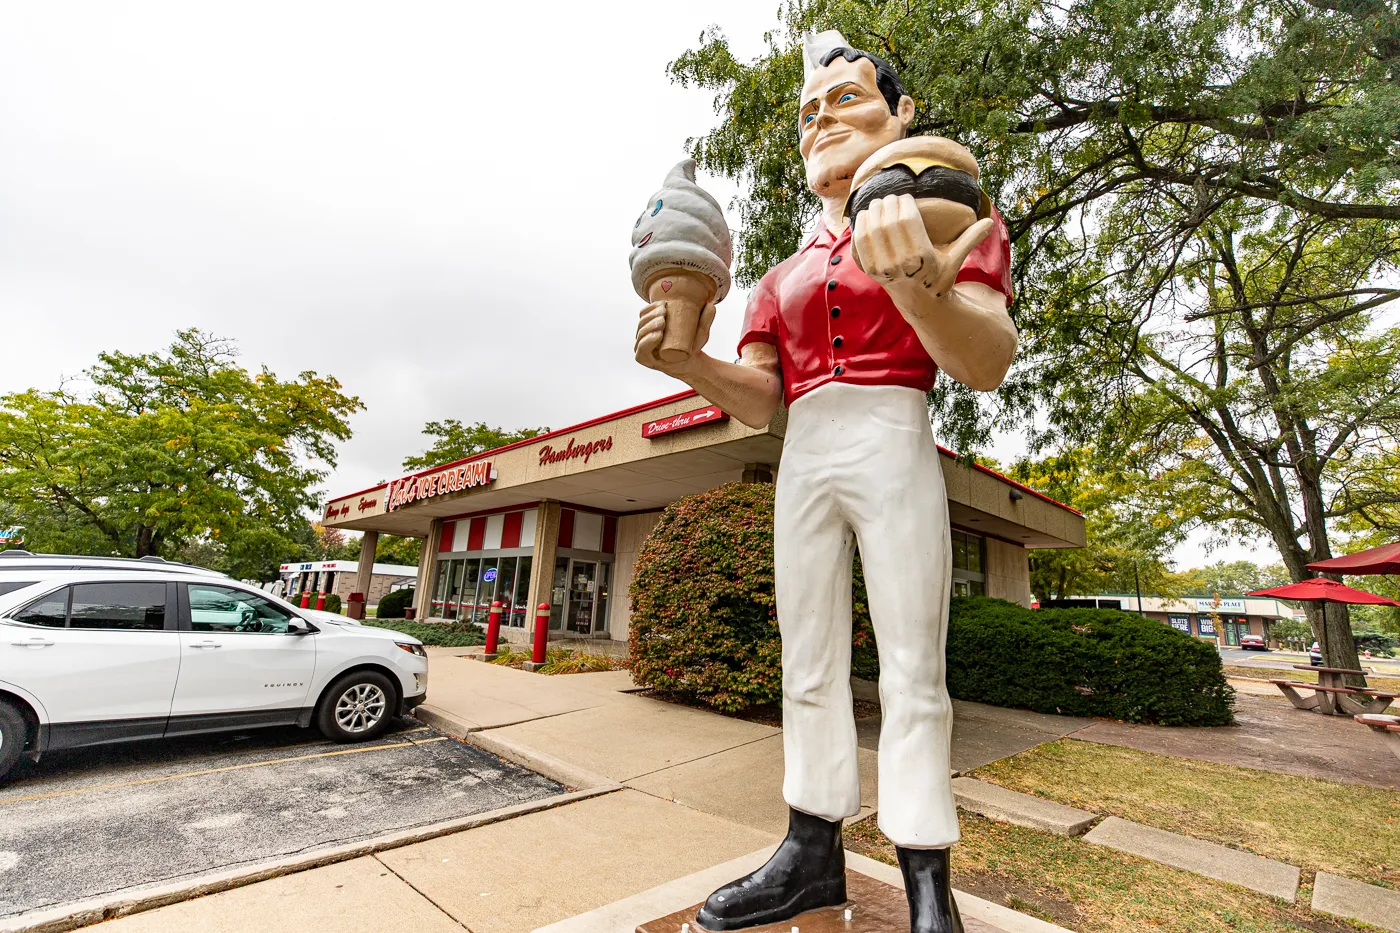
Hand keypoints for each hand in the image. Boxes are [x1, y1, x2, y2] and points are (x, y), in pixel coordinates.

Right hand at [634, 299, 715, 376]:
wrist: (694, 365)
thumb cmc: (692, 346)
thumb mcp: (700, 331)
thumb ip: (706, 318)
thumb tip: (710, 304)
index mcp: (651, 327)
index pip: (644, 314)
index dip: (651, 307)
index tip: (664, 304)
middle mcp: (644, 337)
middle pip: (642, 323)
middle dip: (651, 315)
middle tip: (664, 313)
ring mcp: (643, 349)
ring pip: (640, 334)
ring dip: (650, 326)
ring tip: (663, 322)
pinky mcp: (645, 360)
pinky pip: (641, 350)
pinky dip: (647, 341)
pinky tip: (657, 334)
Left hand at [853, 193, 993, 312]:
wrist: (917, 301)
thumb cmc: (939, 275)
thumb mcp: (956, 259)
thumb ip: (970, 239)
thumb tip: (990, 222)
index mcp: (920, 257)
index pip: (906, 219)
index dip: (903, 202)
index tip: (905, 196)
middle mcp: (898, 264)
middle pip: (886, 221)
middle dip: (887, 203)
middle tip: (891, 197)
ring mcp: (881, 268)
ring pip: (870, 229)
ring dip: (872, 211)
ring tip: (879, 204)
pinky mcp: (868, 271)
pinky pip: (859, 242)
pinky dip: (859, 226)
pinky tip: (865, 217)